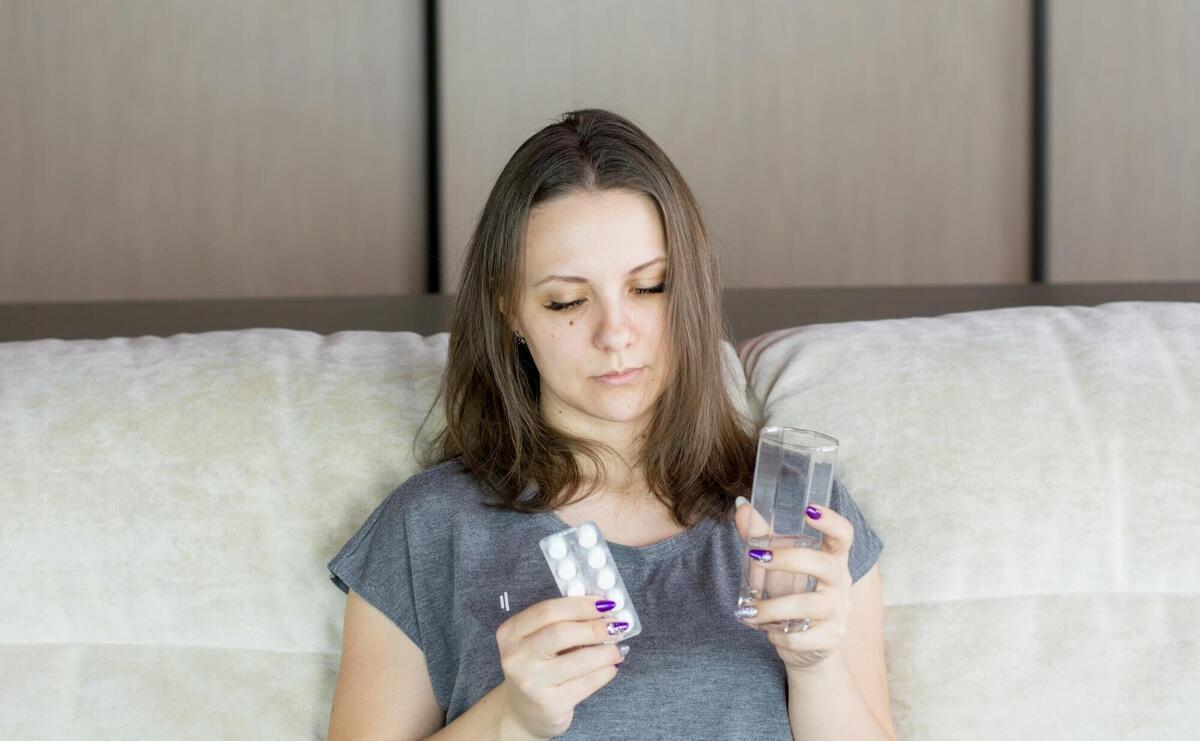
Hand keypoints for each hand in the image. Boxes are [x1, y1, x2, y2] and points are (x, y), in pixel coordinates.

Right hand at [495, 595, 627, 738]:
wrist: (523, 711)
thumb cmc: (537, 667)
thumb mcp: (537, 641)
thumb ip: (563, 623)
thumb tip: (603, 610)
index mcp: (510, 633)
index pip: (547, 611)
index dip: (580, 605)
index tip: (605, 603)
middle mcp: (516, 657)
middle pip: (561, 633)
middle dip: (594, 627)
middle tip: (616, 625)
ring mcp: (531, 683)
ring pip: (578, 660)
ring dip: (606, 652)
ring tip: (618, 648)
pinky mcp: (550, 705)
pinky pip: (586, 684)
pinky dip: (605, 672)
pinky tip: (611, 666)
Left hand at [733, 499, 853, 673]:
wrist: (810, 645)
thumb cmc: (793, 594)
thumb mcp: (779, 566)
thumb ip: (762, 537)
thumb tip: (741, 507)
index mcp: (832, 559)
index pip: (843, 535)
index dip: (831, 521)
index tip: (809, 509)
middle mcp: (840, 582)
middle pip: (824, 564)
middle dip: (788, 559)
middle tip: (757, 557)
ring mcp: (839, 611)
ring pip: (809, 605)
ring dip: (772, 608)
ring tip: (749, 612)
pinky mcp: (832, 638)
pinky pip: (802, 637)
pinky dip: (778, 635)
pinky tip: (768, 632)